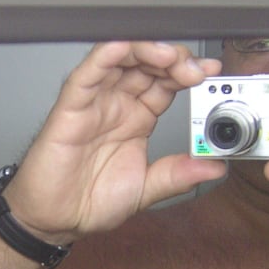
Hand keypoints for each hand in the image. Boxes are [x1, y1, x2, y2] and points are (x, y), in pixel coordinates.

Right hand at [5, 41, 226, 243]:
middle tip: (195, 69)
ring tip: (171, 58)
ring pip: (120, 59)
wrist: (54, 221)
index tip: (211, 73)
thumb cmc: (87, 201)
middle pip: (147, 64)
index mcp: (136, 119)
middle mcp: (116, 105)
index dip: (188, 73)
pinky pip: (87, 74)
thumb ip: (178, 174)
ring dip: (147, 51)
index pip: (166, 83)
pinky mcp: (70, 107)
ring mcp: (94, 103)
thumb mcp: (146, 190)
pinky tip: (124, 47)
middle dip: (174, 59)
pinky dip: (105, 56)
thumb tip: (214, 166)